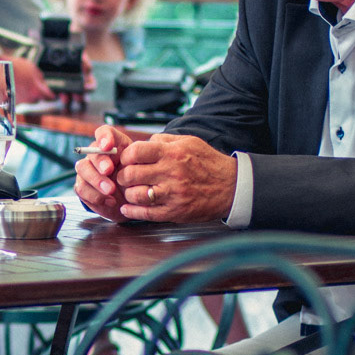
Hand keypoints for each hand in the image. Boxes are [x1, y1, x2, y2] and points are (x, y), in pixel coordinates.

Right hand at [8, 55, 54, 103]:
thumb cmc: (14, 67)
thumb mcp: (32, 68)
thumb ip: (40, 78)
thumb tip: (42, 83)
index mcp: (37, 91)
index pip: (49, 97)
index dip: (51, 94)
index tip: (52, 94)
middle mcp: (29, 99)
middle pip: (37, 99)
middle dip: (35, 93)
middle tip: (29, 83)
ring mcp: (19, 102)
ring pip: (27, 100)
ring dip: (25, 93)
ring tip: (18, 82)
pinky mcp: (10, 104)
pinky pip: (17, 100)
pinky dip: (15, 95)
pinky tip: (12, 86)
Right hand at [74, 124, 136, 221]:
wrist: (128, 201)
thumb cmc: (134, 180)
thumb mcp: (140, 169)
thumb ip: (136, 161)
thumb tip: (132, 158)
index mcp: (112, 146)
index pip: (103, 132)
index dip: (104, 137)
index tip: (108, 146)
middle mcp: (96, 155)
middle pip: (92, 152)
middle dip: (100, 161)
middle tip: (109, 171)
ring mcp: (87, 170)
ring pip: (83, 168)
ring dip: (96, 180)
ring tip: (111, 191)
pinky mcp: (82, 186)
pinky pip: (81, 188)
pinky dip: (95, 196)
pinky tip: (110, 201)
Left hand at [108, 134, 237, 222]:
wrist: (232, 187)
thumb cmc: (208, 163)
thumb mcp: (189, 142)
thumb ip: (164, 141)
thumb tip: (143, 143)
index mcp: (172, 153)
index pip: (135, 152)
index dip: (125, 156)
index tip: (126, 160)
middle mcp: (170, 173)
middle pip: (130, 174)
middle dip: (122, 176)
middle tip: (125, 177)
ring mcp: (172, 194)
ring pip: (135, 195)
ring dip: (128, 194)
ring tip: (131, 191)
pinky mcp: (175, 212)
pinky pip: (145, 213)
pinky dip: (132, 212)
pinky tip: (128, 209)